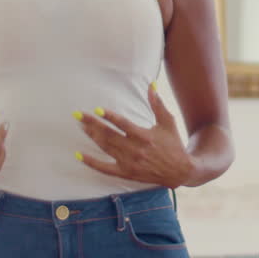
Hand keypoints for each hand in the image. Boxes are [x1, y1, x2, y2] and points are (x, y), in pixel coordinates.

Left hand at [75, 86, 194, 189]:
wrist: (180, 171)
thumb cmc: (173, 144)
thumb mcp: (168, 122)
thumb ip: (157, 104)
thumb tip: (151, 85)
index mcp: (144, 136)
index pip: (123, 124)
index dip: (110, 117)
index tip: (97, 110)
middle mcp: (135, 149)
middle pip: (109, 135)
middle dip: (92, 124)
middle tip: (78, 115)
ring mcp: (129, 162)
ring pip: (105, 147)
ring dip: (92, 136)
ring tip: (81, 126)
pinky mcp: (126, 173)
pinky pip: (104, 168)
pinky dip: (91, 162)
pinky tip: (79, 155)